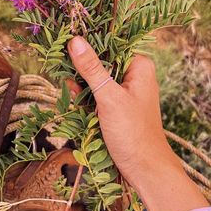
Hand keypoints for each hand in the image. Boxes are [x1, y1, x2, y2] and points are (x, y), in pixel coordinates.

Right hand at [67, 36, 180, 192]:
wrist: (145, 169)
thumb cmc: (132, 132)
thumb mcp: (109, 97)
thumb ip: (91, 69)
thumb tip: (75, 40)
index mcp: (139, 66)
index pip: (109, 45)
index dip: (87, 46)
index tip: (64, 47)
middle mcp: (134, 75)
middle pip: (100, 62)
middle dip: (81, 71)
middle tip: (66, 76)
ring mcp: (125, 92)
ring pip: (95, 80)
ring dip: (81, 88)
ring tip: (71, 94)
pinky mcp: (117, 107)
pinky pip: (97, 96)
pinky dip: (86, 100)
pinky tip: (77, 105)